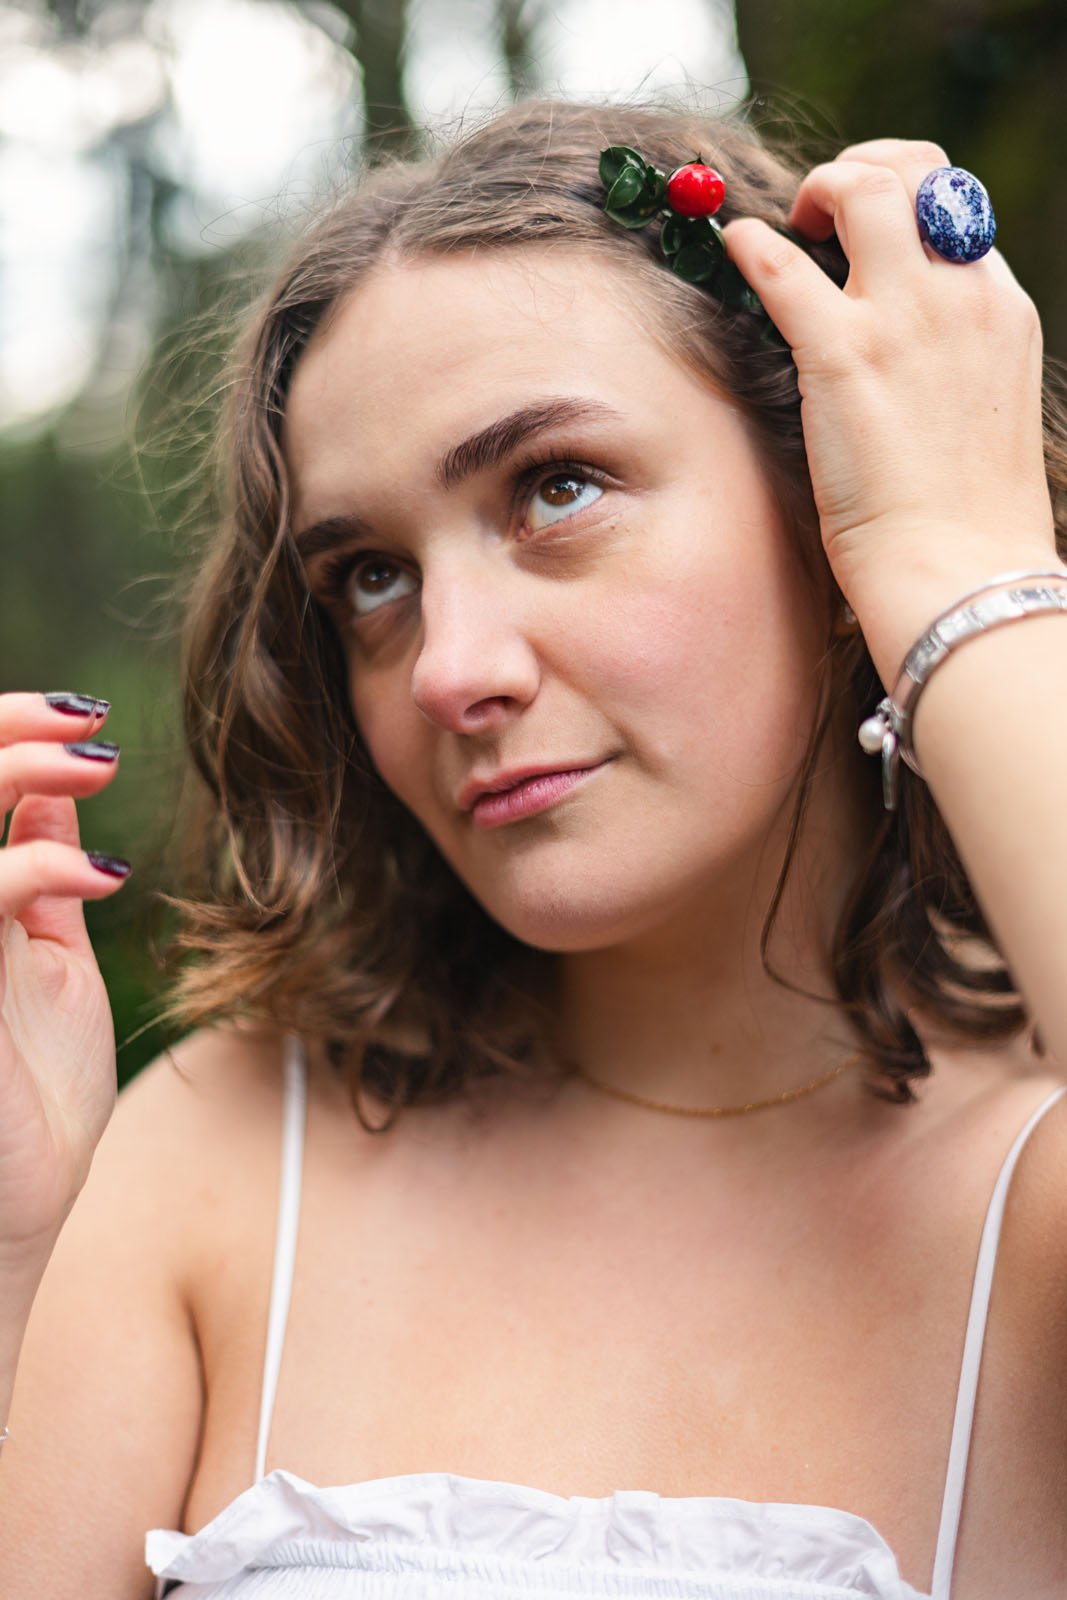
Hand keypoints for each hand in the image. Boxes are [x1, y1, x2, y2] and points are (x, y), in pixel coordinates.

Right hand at [0, 693, 128, 1267]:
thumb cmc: (29, 1095)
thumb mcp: (43, 959)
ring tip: (95, 768)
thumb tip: (53, 786)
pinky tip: (103, 876)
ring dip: (14, 770)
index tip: (82, 720)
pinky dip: (34, 868)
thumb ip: (35, 870)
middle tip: (86, 729)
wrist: (12, 1212)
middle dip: (5, 732)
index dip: (3, 730)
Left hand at [723, 139, 1057, 646]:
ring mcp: (903, 320)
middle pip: (915, 170)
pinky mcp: (843, 356)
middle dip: (859, 169)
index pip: (956, 206)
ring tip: (787, 227)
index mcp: (999, 310)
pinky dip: (751, 244)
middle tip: (819, 212)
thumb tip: (906, 345)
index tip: (862, 228)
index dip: (901, 199)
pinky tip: (733, 246)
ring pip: (861, 188)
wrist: (961, 571)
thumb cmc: (966, 518)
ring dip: (814, 189)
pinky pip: (783, 268)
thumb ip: (955, 358)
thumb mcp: (984, 410)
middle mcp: (959, 296)